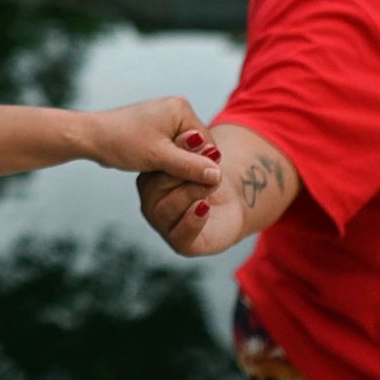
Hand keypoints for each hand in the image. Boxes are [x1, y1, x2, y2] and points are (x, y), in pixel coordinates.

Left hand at [77, 97, 219, 186]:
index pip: (207, 143)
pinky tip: (155, 169)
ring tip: (159, 171)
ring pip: (184, 151)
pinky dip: (167, 162)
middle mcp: (177, 110)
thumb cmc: (122, 142)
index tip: (186, 179)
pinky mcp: (156, 130)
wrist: (91, 137)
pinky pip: (172, 150)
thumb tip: (217, 175)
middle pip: (197, 147)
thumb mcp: (159, 157)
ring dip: (176, 165)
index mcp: (182, 109)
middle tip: (169, 175)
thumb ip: (190, 166)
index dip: (201, 165)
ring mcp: (166, 119)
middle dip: (187, 164)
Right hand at [137, 132, 244, 256]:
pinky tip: (204, 206)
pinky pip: (181, 233)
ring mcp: (163, 225)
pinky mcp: (180, 244)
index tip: (197, 140)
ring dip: (191, 192)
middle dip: (186, 172)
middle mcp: (151, 204)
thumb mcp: (201, 161)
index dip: (177, 152)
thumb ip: (194, 151)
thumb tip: (195, 136)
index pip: (156, 166)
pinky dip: (193, 219)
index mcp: (150, 180)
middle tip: (210, 160)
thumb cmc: (209, 180)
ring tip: (212, 182)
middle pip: (159, 187)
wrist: (229, 207)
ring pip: (166, 209)